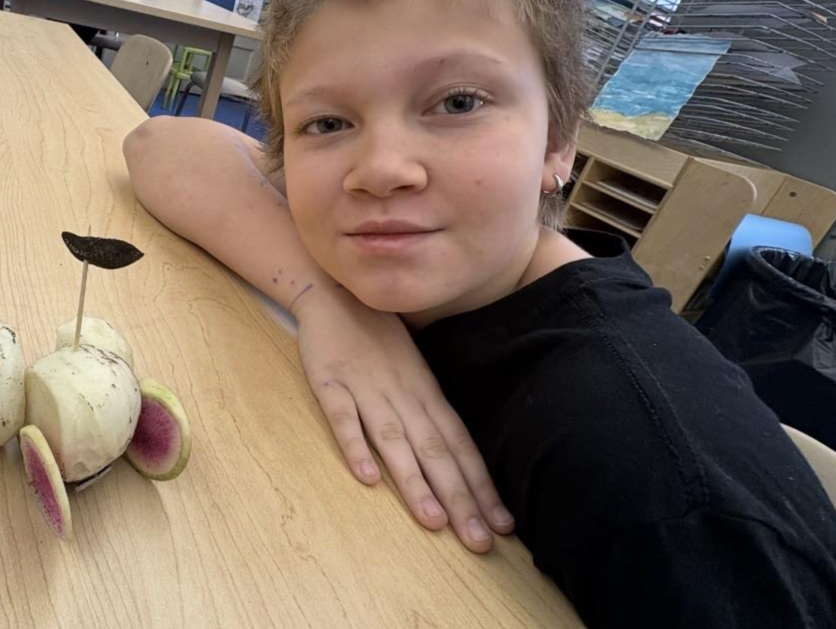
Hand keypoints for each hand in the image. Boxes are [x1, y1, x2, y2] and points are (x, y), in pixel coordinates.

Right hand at [294, 287, 514, 553]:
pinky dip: (355, 447)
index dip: (482, 487)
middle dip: (460, 499)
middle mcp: (405, 397)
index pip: (462, 448)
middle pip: (436, 453)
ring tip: (434, 522)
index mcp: (428, 396)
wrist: (338, 293)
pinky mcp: (331, 384)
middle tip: (481, 542)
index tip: (504, 526)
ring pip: (395, 442)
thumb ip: (432, 415)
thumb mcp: (418, 375)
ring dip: (415, 482)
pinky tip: (366, 479)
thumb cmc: (383, 340)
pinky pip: (344, 419)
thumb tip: (461, 460)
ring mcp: (368, 390)